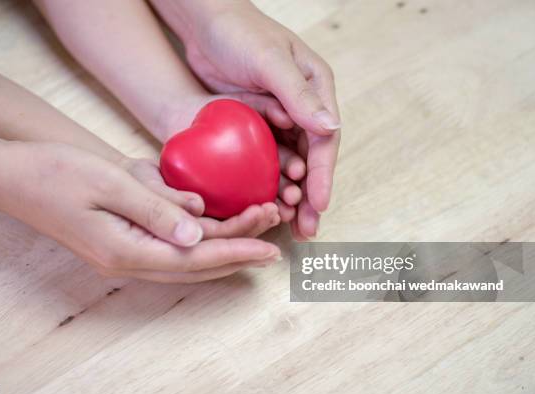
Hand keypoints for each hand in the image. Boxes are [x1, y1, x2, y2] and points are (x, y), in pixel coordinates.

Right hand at [0, 142, 279, 282]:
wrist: (16, 175)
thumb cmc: (56, 173)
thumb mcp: (108, 184)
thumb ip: (155, 210)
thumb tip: (197, 231)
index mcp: (126, 250)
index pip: (194, 257)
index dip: (235, 251)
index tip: (270, 246)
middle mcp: (129, 260)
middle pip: (196, 263)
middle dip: (238, 248)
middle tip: (275, 230)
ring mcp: (125, 253)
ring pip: (186, 258)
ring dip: (223, 244)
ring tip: (258, 226)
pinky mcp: (124, 240)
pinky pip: (171, 246)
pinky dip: (200, 239)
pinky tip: (220, 225)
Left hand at [156, 1, 340, 238]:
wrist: (203, 23)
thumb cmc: (239, 32)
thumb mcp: (269, 61)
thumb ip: (298, 95)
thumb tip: (331, 128)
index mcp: (316, 89)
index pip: (324, 140)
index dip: (323, 175)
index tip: (318, 206)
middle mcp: (301, 106)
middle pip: (311, 159)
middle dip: (310, 195)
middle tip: (305, 228)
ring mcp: (278, 117)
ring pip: (290, 163)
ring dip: (289, 194)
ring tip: (284, 222)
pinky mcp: (256, 125)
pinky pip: (266, 159)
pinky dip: (266, 181)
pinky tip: (263, 202)